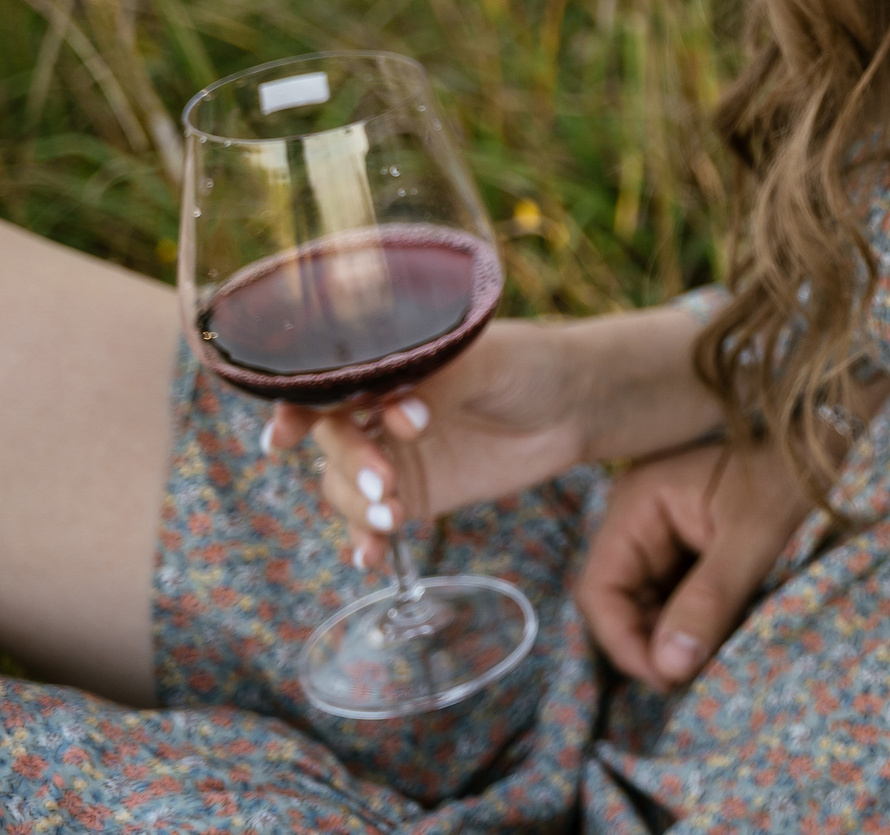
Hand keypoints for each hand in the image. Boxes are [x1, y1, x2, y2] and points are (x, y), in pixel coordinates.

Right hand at [264, 319, 590, 571]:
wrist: (575, 405)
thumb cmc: (530, 364)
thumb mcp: (487, 362)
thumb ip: (439, 382)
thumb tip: (397, 410)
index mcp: (386, 366)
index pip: (323, 386)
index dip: (296, 409)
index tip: (284, 435)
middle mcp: (376, 410)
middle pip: (332, 439)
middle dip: (348, 461)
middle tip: (383, 477)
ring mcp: (393, 455)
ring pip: (343, 485)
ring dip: (356, 505)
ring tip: (392, 514)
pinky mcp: (415, 494)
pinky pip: (373, 521)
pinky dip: (365, 539)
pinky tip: (371, 556)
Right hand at [572, 439, 812, 691]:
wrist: (836, 446)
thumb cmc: (794, 479)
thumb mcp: (755, 539)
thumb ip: (710, 600)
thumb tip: (667, 666)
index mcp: (639, 503)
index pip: (600, 588)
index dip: (623, 641)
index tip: (665, 677)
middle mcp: (641, 520)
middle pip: (622, 602)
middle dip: (652, 644)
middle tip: (694, 679)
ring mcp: (665, 536)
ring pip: (650, 606)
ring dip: (675, 639)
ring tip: (712, 663)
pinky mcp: (692, 551)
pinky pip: (678, 599)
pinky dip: (695, 626)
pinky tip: (722, 641)